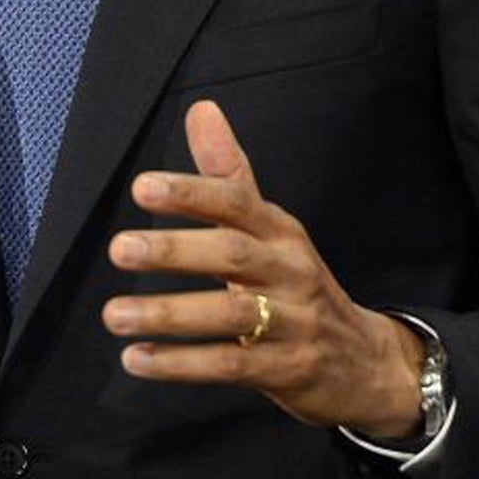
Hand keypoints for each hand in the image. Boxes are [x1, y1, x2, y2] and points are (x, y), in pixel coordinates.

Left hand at [102, 99, 422, 438]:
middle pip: (233, 254)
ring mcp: (293, 322)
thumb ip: (228, 174)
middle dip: (175, 251)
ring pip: (229, 314)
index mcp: (280, 230)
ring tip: (115, 313)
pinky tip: (137, 359)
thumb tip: (200, 108)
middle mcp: (289, 270)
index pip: (237, 202)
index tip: (143, 187)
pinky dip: (181, 363)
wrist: (364, 362)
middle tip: (119, 249)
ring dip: (168, 315)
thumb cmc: (296, 284)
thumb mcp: (269, 228)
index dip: (192, 192)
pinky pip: (229, 365)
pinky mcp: (287, 370)